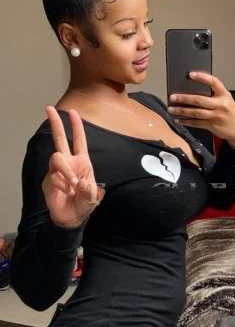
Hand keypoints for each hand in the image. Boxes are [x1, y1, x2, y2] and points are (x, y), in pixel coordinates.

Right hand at [42, 107, 104, 228]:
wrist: (71, 217)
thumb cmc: (84, 204)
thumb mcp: (93, 198)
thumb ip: (89, 192)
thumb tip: (81, 184)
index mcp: (82, 162)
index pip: (79, 140)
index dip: (77, 126)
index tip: (72, 111)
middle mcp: (68, 162)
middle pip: (59, 139)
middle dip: (55, 123)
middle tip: (49, 108)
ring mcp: (57, 170)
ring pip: (57, 158)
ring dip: (66, 171)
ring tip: (72, 186)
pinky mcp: (48, 179)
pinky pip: (53, 176)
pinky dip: (61, 185)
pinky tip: (65, 192)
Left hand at [167, 72, 234, 148]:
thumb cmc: (229, 112)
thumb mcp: (226, 99)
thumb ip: (214, 95)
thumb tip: (193, 90)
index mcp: (224, 95)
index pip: (214, 82)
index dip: (202, 77)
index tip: (190, 74)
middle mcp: (221, 105)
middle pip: (200, 100)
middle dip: (184, 98)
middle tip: (173, 97)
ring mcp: (216, 116)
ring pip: (196, 112)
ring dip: (182, 111)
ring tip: (171, 109)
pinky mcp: (212, 126)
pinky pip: (196, 123)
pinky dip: (186, 121)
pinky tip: (179, 119)